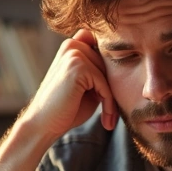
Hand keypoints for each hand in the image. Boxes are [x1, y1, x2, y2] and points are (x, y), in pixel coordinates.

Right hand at [18, 29, 117, 145]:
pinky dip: (109, 104)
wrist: (43, 125)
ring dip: (112, 99)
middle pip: (110, 65)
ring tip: (109, 119)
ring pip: (109, 75)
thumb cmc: (66, 109)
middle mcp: (72, 45)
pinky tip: (106, 121)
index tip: (116, 100)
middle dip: (113, 90)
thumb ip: (101, 74)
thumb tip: (128, 68)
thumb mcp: (88, 87)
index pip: (106, 54)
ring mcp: (74, 53)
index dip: (112, 73)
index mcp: (73, 46)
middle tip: (112, 115)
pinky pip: (104, 84)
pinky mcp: (77, 65)